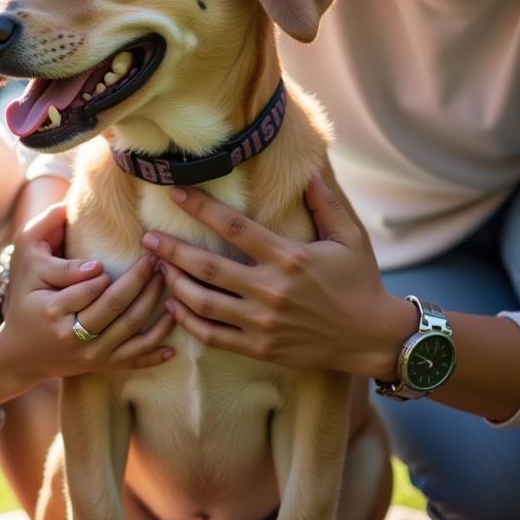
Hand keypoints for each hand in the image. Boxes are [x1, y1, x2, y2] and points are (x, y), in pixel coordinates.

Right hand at [0, 203, 175, 382]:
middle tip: (154, 259)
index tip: (116, 256)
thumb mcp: (25, 261)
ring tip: (166, 280)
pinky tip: (174, 334)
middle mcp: (72, 335)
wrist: (19, 355)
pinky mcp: (101, 365)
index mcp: (52, 309)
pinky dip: (156, 351)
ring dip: (153, 304)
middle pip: (114, 305)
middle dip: (139, 280)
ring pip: (130, 329)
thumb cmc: (23, 301)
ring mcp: (89, 353)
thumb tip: (68, 205)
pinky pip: (134, 359)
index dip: (104, 271)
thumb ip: (43, 230)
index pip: (87, 287)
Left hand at [141, 175, 397, 375]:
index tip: (176, 194)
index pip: (234, 228)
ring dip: (174, 284)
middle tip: (148, 238)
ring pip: (203, 303)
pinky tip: (174, 305)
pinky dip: (188, 321)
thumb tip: (308, 171)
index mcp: (289, 258)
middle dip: (171, 250)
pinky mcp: (258, 347)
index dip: (201, 209)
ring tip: (157, 268)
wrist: (371, 337)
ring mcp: (261, 322)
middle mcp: (271, 290)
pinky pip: (212, 336)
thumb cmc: (360, 282)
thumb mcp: (350, 238)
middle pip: (206, 267)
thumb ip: (325, 203)